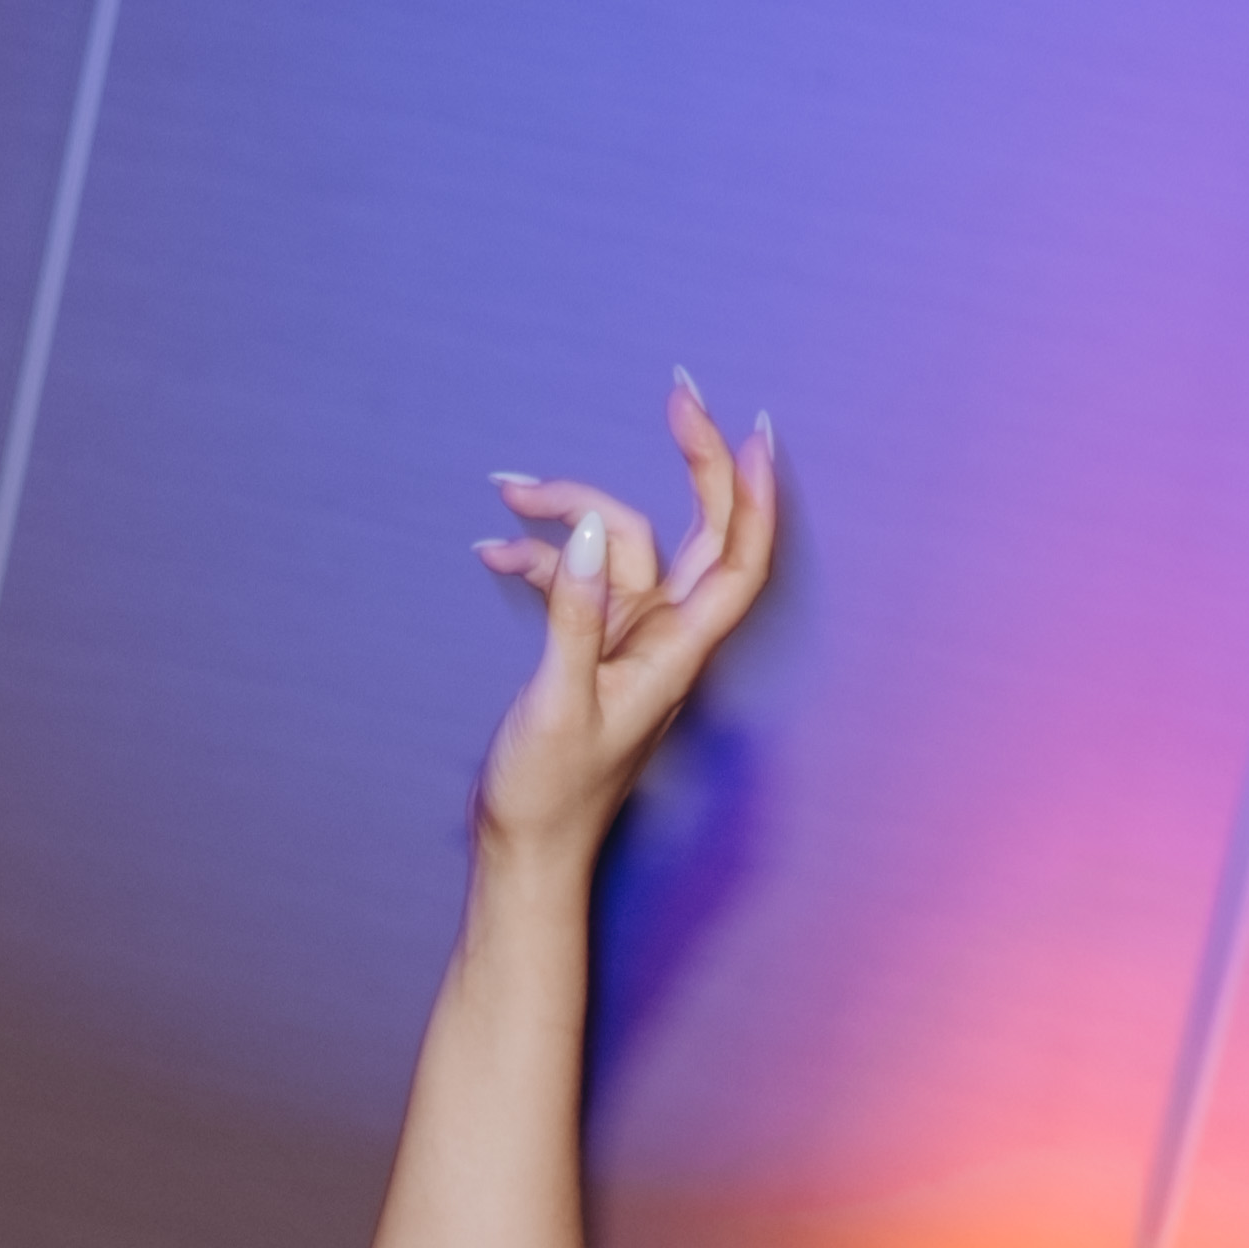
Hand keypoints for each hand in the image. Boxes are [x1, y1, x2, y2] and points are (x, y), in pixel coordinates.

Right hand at [466, 375, 782, 869]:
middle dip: (691, 459)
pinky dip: (541, 560)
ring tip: (509, 492)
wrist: (525, 853)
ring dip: (571, 512)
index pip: (737, 558)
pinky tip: (494, 553)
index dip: (754, 493)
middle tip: (679, 394)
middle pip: (696, 531)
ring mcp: (629, 642)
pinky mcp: (592, 650)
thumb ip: (578, 617)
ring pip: (621, 547)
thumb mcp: (559, 705)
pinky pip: (578, 582)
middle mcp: (663, 638)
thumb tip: (594, 533)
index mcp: (676, 653)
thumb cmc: (551, 797)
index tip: (748, 427)